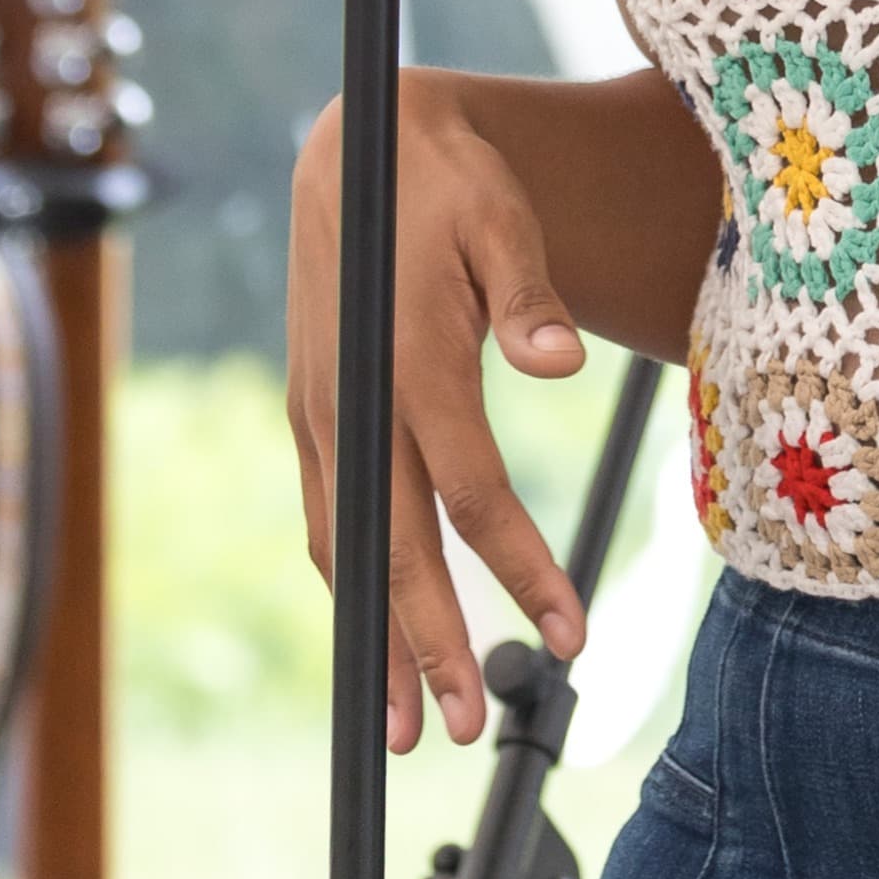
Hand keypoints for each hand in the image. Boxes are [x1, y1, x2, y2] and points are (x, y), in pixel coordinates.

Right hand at [286, 72, 589, 751]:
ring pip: (348, 545)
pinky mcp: (310, 411)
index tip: (569, 630)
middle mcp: (353, 395)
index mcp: (409, 353)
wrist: (359, 150)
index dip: (518, 564)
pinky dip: (353, 580)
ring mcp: (321, 409)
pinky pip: (331, 514)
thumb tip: (562, 361)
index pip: (470, 486)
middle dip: (431, 643)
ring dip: (377, 634)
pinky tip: (377, 631)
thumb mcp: (501, 214)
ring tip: (410, 720)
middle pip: (396, 542)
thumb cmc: (448, 180)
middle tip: (467, 728)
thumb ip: (527, 290)